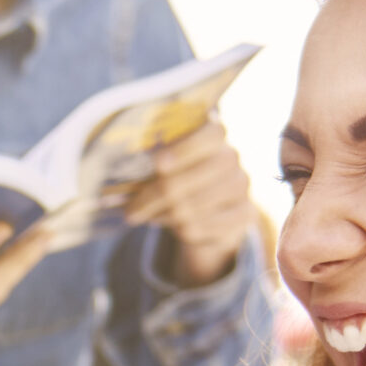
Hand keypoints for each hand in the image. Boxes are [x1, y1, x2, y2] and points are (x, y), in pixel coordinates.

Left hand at [121, 120, 254, 287]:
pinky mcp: (245, 215)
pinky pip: (200, 228)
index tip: (157, 163)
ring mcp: (242, 187)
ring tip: (147, 215)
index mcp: (215, 133)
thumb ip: (152, 161)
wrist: (213, 209)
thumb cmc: (180, 176)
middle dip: (155, 196)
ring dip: (162, 215)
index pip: (211, 135)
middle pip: (193, 178)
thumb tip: (121, 169)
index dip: (185, 149)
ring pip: (191, 208)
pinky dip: (178, 231)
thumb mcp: (167, 162)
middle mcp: (233, 157)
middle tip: (130, 210)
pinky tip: (170, 224)